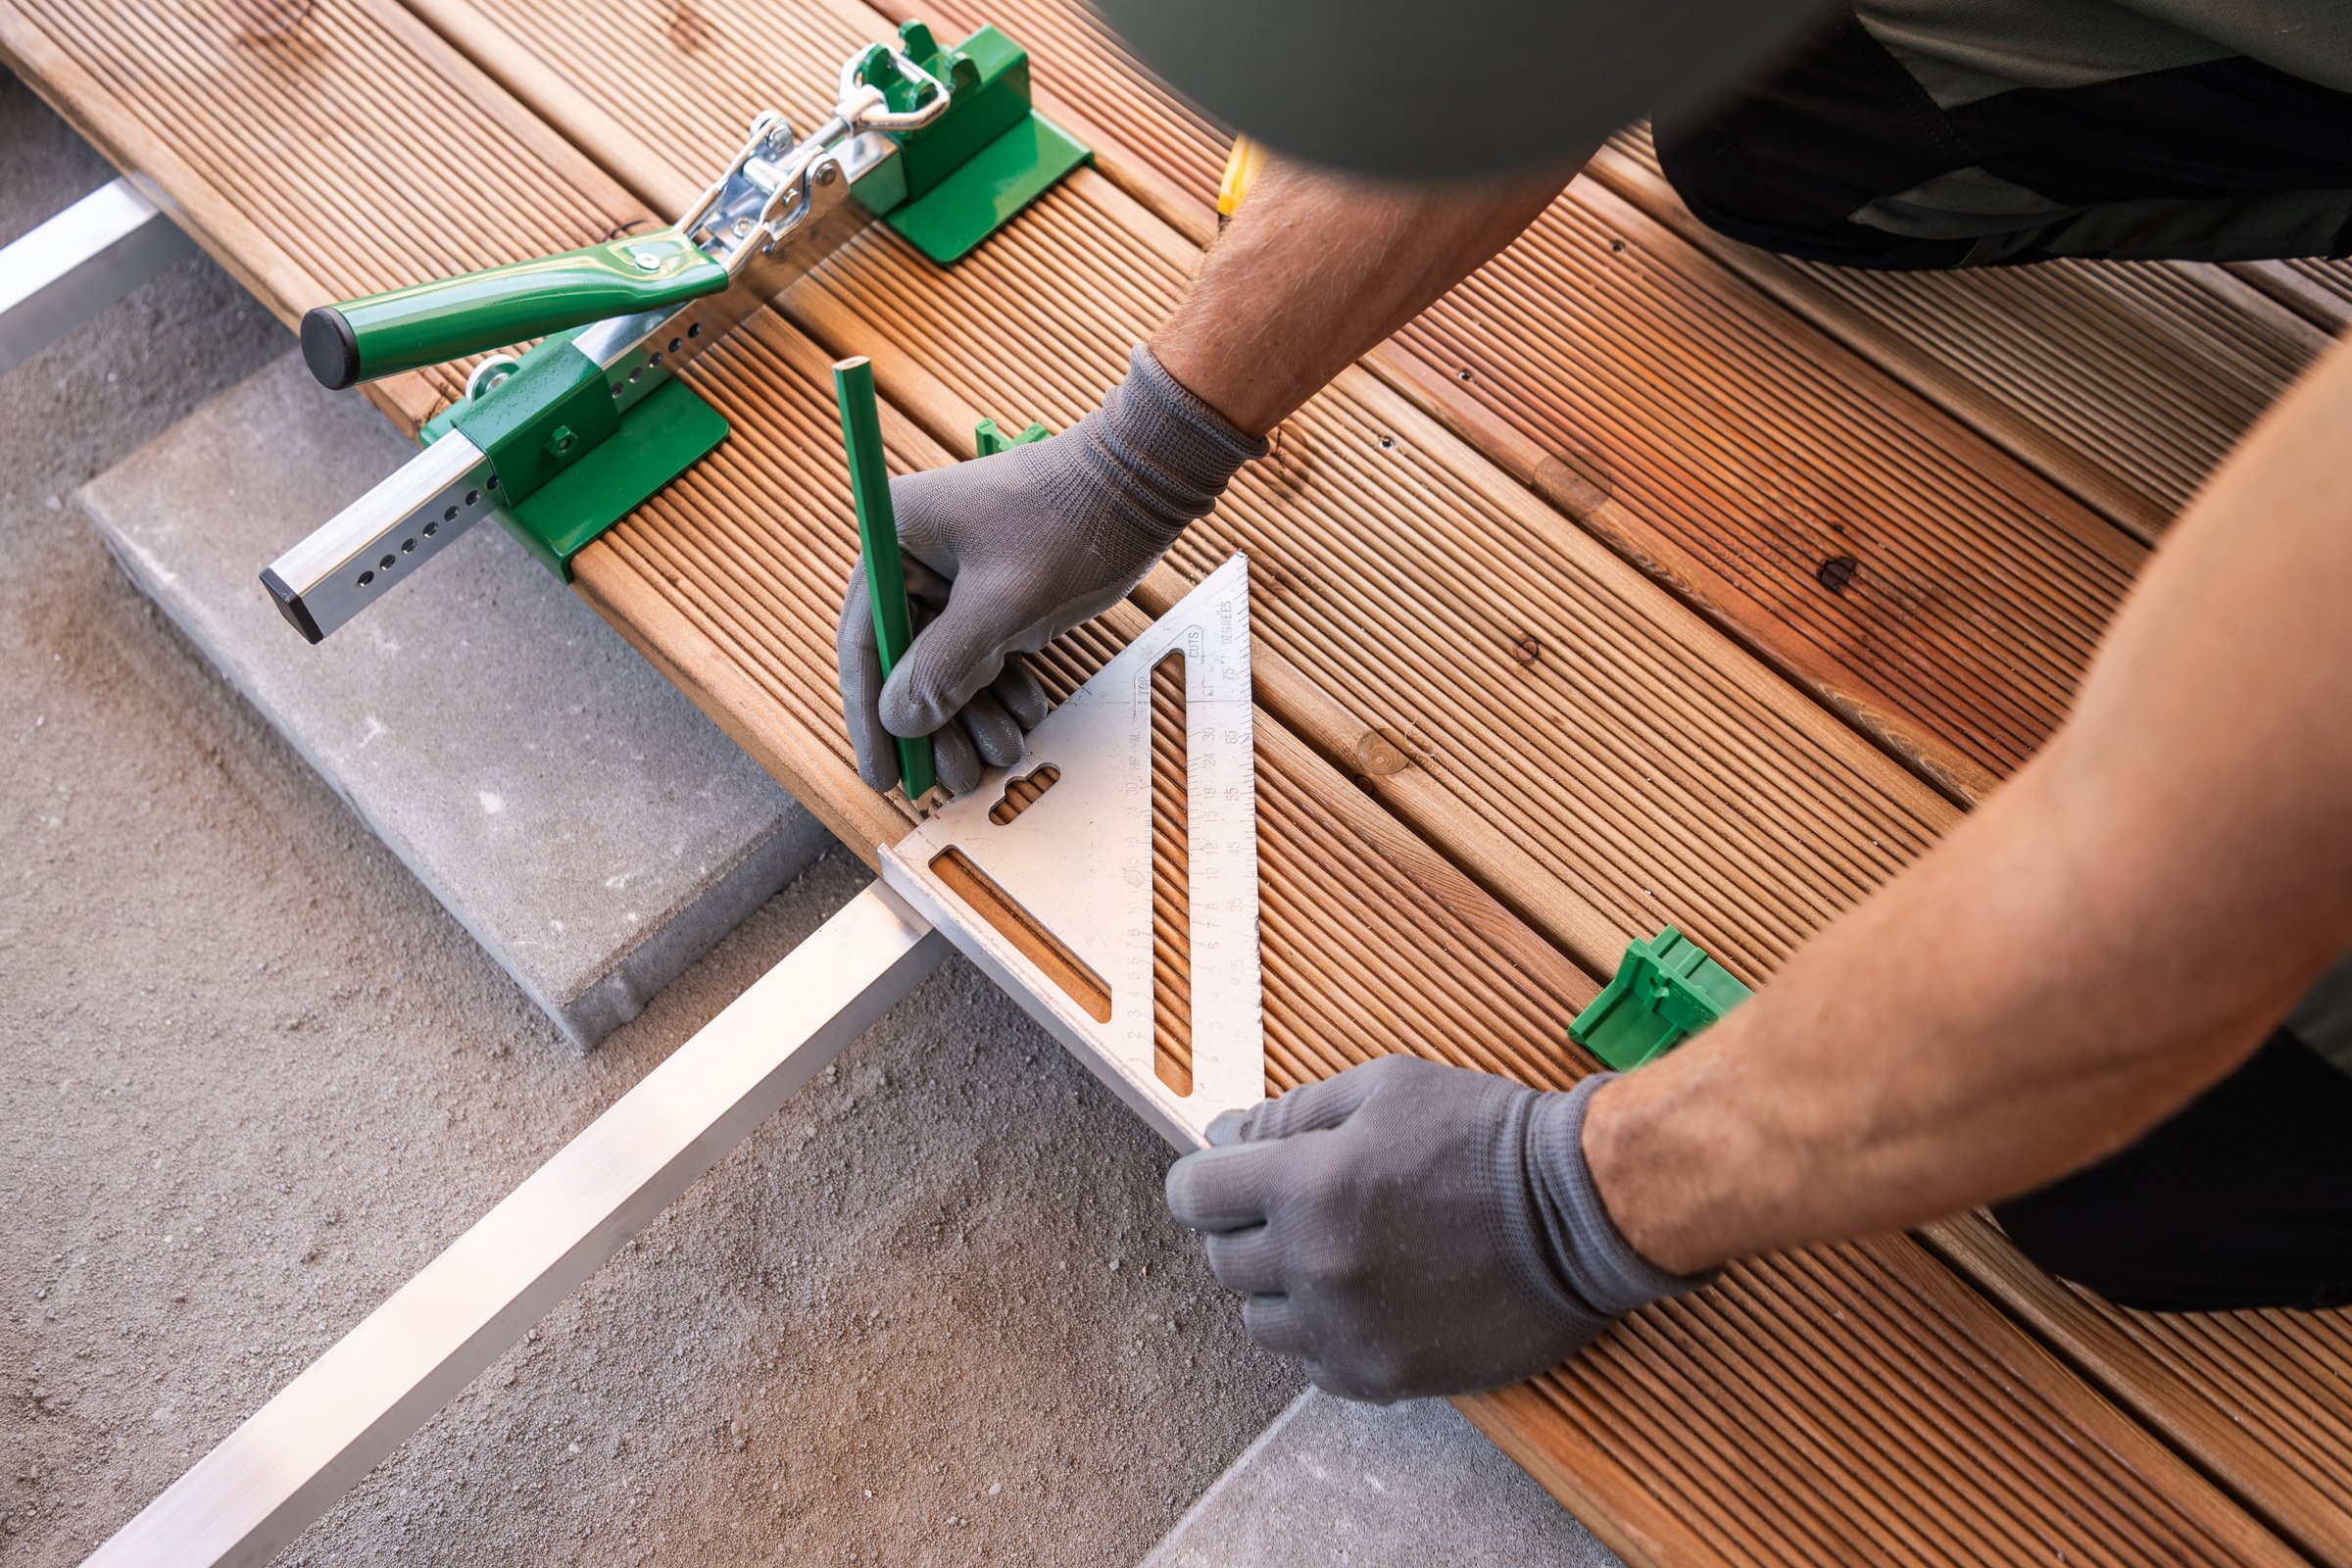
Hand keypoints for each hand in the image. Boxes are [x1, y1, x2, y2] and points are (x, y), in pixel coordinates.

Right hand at [836, 346, 1264, 794]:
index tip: (882, 774)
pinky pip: (983, 648)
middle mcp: (916, 551)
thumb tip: (899, 719)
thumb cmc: (1072, 525)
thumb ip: (944, 667)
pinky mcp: (995, 583)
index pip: (864, 640)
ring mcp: (956, 569)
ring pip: (949, 662)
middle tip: (953, 781)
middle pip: (906, 659)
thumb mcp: (1005, 607)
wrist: (1145, 479)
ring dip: (973, 713)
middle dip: (934, 724)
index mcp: (897, 537)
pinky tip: (1026, 712)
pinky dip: (1001, 685)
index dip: (869, 713)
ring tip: (1001, 755)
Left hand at [1165, 1056, 1706, 1401]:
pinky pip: (1313, 1364)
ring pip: (1260, 1320)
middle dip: (1246, 1227)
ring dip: (1282, 1285)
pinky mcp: (1385, 1377)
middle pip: (1222, 1260)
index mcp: (1308, 1183)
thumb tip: (1224, 1135)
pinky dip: (1325, 1332)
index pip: (1193, 1195)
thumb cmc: (1487, 1136)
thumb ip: (1293, 1114)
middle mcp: (1316, 1264)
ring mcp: (1349, 1329)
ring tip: (1339, 1252)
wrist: (1583, 1211)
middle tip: (1298, 1206)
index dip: (1207, 1180)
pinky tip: (1368, 1296)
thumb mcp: (1387, 1088)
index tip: (1228, 1176)